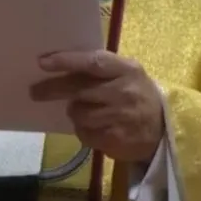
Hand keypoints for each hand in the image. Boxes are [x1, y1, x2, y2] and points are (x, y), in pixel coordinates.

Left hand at [30, 50, 163, 163]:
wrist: (165, 129)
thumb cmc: (137, 94)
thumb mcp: (127, 74)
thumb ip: (100, 69)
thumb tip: (58, 66)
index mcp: (127, 69)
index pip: (93, 62)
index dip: (67, 61)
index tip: (43, 62)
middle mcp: (124, 91)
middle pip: (79, 89)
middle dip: (53, 89)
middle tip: (34, 91)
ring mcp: (120, 117)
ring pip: (79, 113)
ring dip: (74, 112)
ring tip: (81, 110)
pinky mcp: (115, 139)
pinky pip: (85, 133)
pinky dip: (83, 130)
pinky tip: (94, 126)